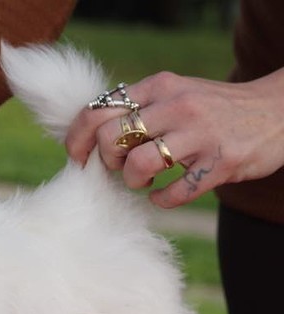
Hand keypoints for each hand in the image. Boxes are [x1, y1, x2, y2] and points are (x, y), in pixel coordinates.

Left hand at [65, 68, 283, 207]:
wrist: (278, 111)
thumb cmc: (213, 109)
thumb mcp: (175, 94)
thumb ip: (138, 108)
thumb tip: (88, 135)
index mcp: (160, 86)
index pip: (98, 109)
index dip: (77, 138)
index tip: (76, 156)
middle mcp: (178, 106)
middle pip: (111, 138)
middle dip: (106, 161)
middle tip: (119, 167)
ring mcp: (201, 134)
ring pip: (138, 165)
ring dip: (133, 181)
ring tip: (144, 181)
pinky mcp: (221, 163)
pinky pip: (173, 194)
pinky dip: (161, 200)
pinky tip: (165, 195)